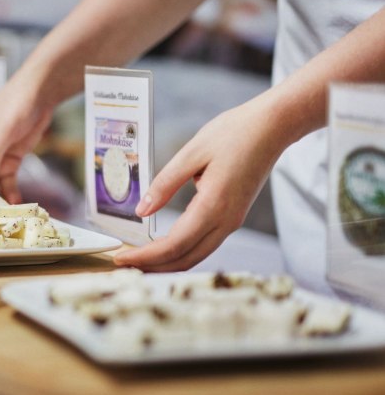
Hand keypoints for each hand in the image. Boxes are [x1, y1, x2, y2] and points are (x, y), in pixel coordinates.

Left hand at [114, 100, 286, 270]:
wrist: (273, 127)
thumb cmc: (235, 133)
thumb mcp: (191, 152)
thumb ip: (164, 184)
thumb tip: (141, 211)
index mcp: (213, 206)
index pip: (173, 245)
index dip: (145, 256)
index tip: (121, 258)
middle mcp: (225, 221)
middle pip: (184, 259)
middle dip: (152, 267)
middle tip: (123, 265)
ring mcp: (232, 222)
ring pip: (196, 256)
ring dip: (166, 264)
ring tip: (139, 262)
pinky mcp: (233, 217)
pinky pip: (204, 245)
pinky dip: (181, 253)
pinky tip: (163, 250)